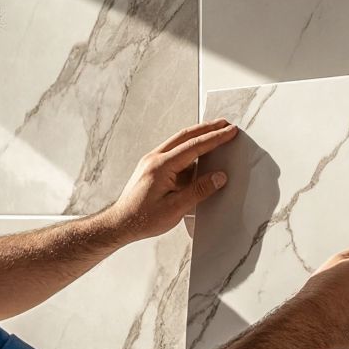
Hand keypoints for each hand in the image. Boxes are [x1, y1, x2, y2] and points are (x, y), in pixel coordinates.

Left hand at [105, 119, 237, 242]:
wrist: (119, 224)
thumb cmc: (142, 219)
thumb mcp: (175, 208)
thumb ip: (198, 191)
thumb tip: (218, 178)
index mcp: (161, 166)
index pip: (194, 146)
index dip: (214, 138)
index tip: (229, 132)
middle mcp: (154, 159)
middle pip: (185, 136)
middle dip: (207, 129)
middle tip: (224, 124)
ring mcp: (151, 162)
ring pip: (178, 142)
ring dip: (197, 136)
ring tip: (214, 134)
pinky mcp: (151, 168)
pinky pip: (173, 152)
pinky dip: (188, 148)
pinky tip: (197, 154)